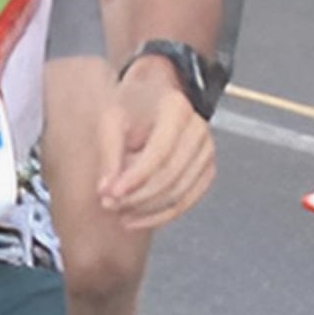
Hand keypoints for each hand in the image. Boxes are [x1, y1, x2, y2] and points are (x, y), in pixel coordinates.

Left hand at [94, 58, 216, 228]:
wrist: (156, 96)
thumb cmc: (133, 105)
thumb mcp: (113, 119)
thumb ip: (109, 154)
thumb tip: (107, 190)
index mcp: (176, 109)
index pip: (159, 152)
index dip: (135, 178)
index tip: (110, 194)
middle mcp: (198, 129)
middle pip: (171, 176)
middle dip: (137, 196)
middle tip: (109, 204)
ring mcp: (206, 151)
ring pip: (179, 192)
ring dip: (147, 209)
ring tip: (119, 211)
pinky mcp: (207, 170)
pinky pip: (188, 200)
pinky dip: (162, 215)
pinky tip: (137, 218)